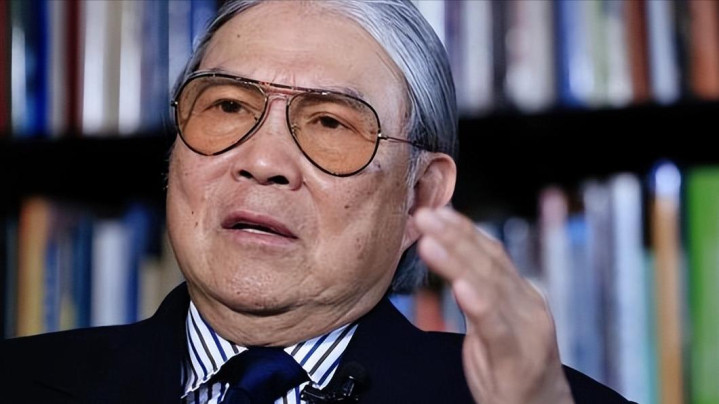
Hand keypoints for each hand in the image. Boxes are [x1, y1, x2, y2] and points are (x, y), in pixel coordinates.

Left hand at [415, 207, 573, 403]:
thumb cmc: (513, 367)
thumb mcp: (493, 322)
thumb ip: (479, 291)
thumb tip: (454, 259)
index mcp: (520, 293)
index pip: (490, 252)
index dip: (463, 229)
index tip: (435, 209)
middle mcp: (527, 304)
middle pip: (488, 262)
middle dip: (454, 235)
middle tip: (423, 214)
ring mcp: (526, 329)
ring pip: (489, 286)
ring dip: (457, 259)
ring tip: (428, 239)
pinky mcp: (519, 358)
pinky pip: (496, 328)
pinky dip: (478, 304)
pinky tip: (460, 287)